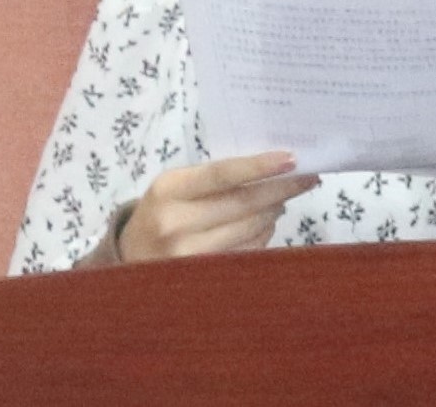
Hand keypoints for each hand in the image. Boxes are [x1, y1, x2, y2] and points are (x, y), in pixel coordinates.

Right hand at [115, 151, 320, 262]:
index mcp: (169, 190)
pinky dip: (263, 235)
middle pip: (244, 204)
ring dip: (274, 212)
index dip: (259, 166)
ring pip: (251, 229)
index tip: (292, 159)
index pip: (222, 174)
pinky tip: (264, 225)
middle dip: (281, 189)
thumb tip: (272, 170)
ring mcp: (190, 255)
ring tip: (280, 201)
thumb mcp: (175, 188)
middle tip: (306, 178)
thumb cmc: (161, 213)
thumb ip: (213, 179)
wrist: (129, 259)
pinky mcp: (204, 277)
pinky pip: (248, 252)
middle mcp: (176, 223)